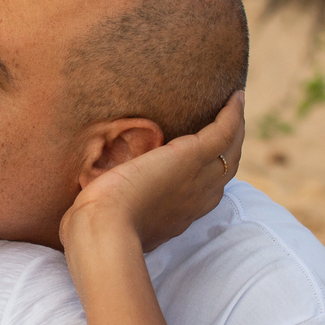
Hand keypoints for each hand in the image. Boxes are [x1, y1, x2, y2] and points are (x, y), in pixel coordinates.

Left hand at [60, 91, 244, 253]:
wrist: (104, 230)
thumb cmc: (96, 229)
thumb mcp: (109, 219)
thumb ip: (107, 211)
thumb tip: (88, 207)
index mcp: (178, 216)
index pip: (204, 192)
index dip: (210, 174)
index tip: (208, 158)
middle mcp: (196, 200)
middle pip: (226, 170)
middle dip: (231, 149)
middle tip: (232, 124)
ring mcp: (198, 179)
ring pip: (231, 151)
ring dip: (237, 127)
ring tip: (235, 105)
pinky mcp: (191, 158)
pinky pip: (224, 132)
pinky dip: (233, 114)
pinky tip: (235, 95)